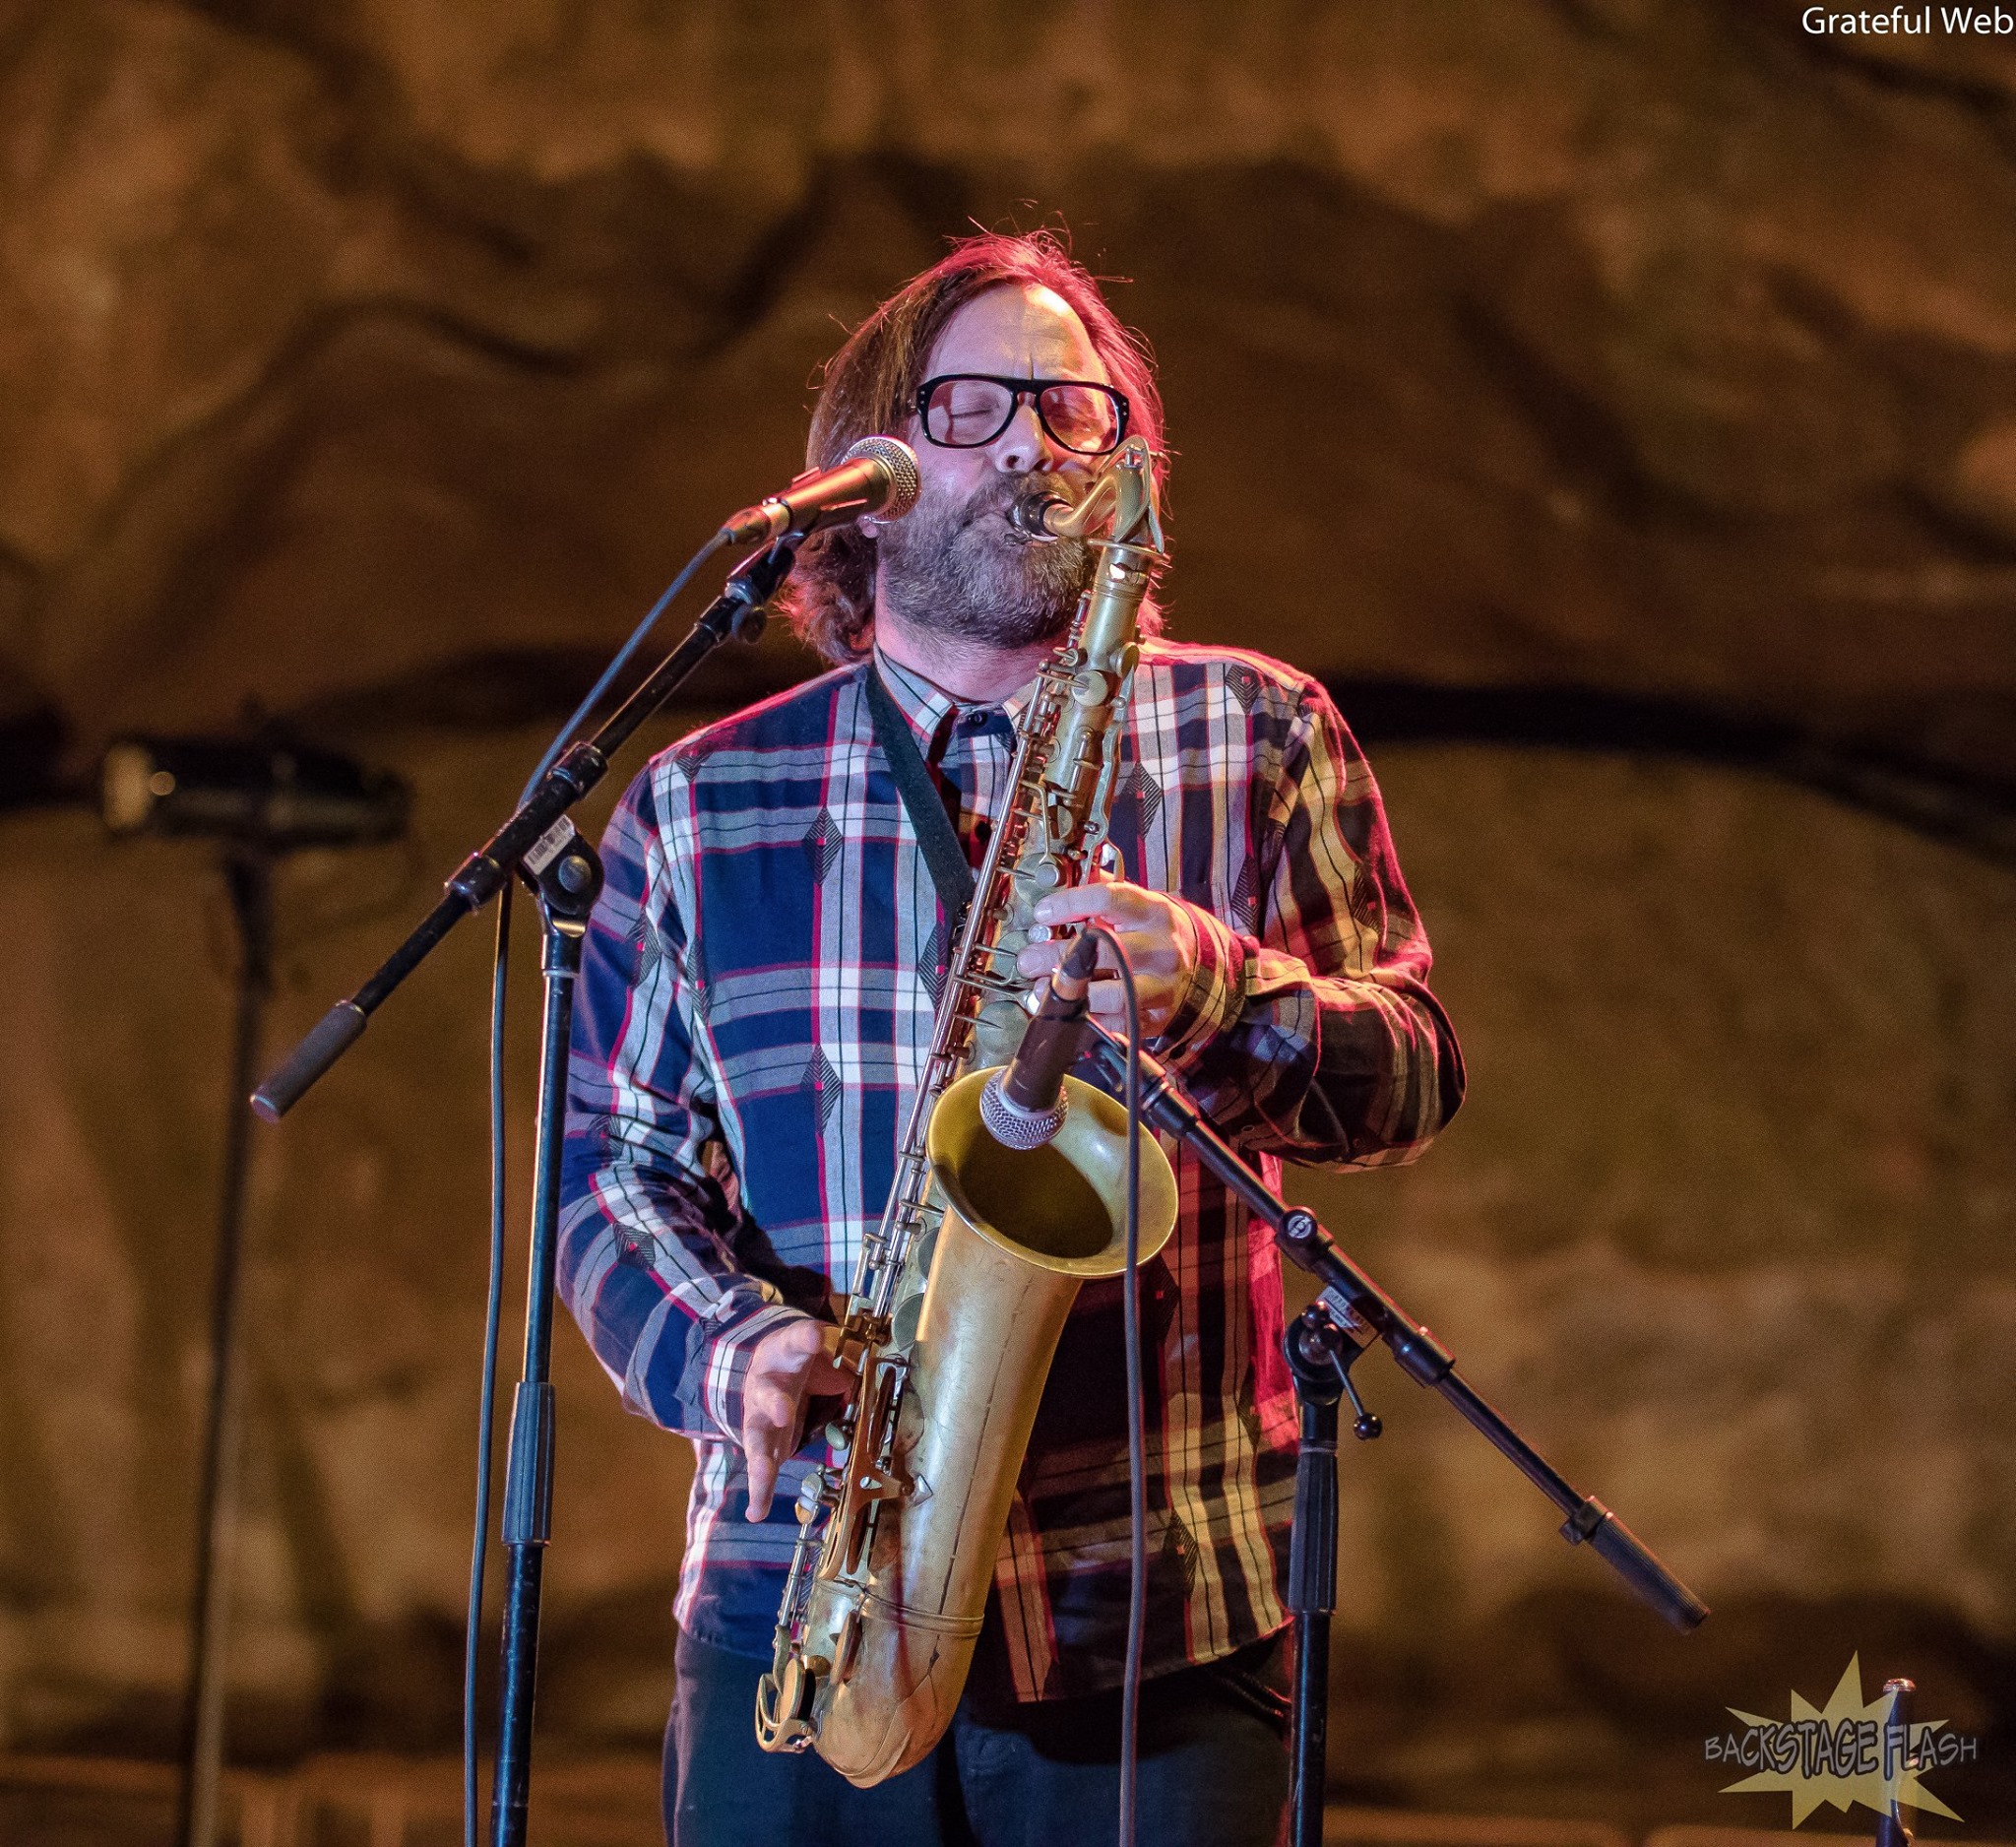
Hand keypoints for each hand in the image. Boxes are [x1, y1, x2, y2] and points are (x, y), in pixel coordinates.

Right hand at [742, 1318, 851, 1521]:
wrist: (765, 1371)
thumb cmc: (799, 1364)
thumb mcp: (820, 1355)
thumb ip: (847, 1366)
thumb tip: (886, 1376)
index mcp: (785, 1355)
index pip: (794, 1341)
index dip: (804, 1339)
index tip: (814, 1337)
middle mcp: (766, 1384)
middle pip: (768, 1392)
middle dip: (775, 1402)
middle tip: (784, 1411)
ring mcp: (758, 1415)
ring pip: (757, 1434)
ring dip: (762, 1456)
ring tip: (765, 1472)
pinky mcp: (758, 1441)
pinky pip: (759, 1466)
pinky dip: (759, 1491)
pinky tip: (757, 1512)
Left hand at [1013, 880, 1200, 1037]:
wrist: (1200, 966)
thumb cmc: (1157, 931)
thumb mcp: (1139, 903)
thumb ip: (1102, 888)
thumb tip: (1065, 873)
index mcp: (1154, 912)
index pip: (1110, 899)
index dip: (1071, 904)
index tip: (1044, 913)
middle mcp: (1162, 949)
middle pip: (1105, 950)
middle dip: (1057, 956)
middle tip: (1029, 959)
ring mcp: (1162, 986)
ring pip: (1113, 993)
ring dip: (1071, 992)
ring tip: (1043, 987)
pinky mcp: (1156, 1017)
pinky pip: (1117, 1023)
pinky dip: (1088, 1019)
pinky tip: (1069, 1009)